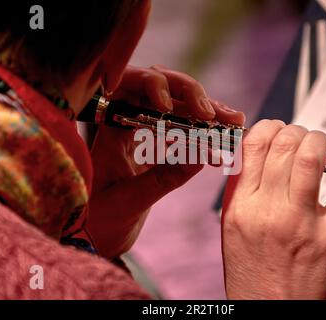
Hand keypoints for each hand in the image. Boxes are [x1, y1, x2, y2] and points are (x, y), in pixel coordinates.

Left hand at [87, 65, 245, 257]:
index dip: (161, 88)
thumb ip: (164, 178)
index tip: (187, 109)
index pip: (135, 89)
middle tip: (221, 115)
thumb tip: (202, 153)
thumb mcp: (129, 201)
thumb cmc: (97, 221)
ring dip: (205, 115)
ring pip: (178, 112)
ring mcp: (143, 136)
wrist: (92, 237)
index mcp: (110, 128)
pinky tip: (221, 142)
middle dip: (194, 99)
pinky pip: (182, 135)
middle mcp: (127, 124)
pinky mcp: (156, 150)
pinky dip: (202, 137)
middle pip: (163, 94)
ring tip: (233, 122)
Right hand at [221, 120, 325, 298]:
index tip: (276, 129)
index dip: (268, 127)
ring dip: (322, 141)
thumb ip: (239, 192)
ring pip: (313, 159)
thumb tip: (253, 156)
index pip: (253, 146)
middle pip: (285, 145)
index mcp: (241, 208)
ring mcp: (301, 224)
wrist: (268, 313)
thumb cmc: (251, 275)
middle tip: (302, 137)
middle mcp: (268, 211)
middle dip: (297, 131)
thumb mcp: (231, 230)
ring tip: (323, 145)